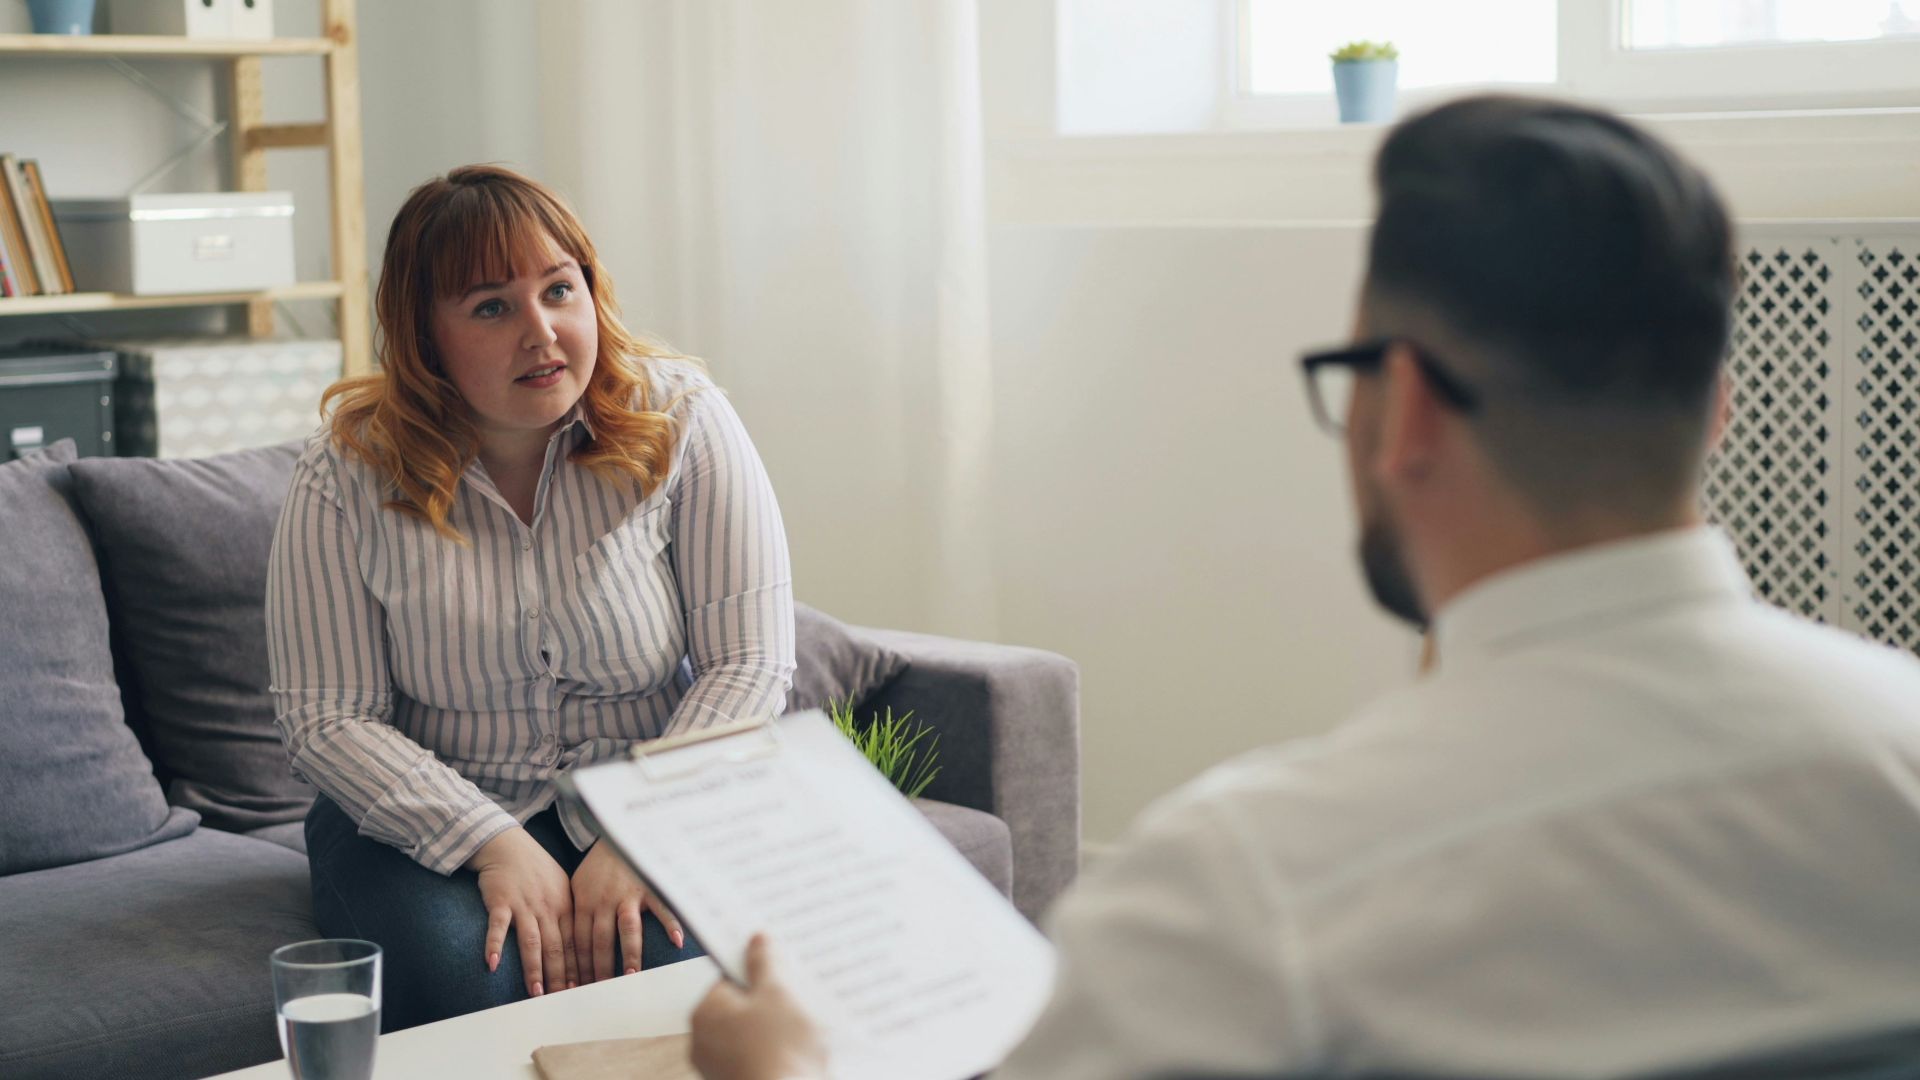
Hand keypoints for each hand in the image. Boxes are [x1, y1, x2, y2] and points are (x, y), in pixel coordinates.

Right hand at [465, 827, 577, 995]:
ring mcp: (524, 904)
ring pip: (532, 942)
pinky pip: (498, 926)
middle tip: (562, 1000)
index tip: (582, 990)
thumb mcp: (560, 888)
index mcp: (564, 905)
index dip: (578, 968)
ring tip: (536, 993)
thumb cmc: (535, 869)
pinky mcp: (500, 901)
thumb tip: (579, 945)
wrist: (508, 844)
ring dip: (534, 969)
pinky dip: (495, 945)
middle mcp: (547, 907)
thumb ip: (568, 915)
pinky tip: (493, 965)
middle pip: (557, 947)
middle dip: (561, 977)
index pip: (575, 942)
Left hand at [571, 839, 685, 981]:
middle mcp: (604, 900)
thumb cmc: (598, 866)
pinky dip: (670, 923)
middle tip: (600, 993)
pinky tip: (677, 941)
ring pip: (626, 929)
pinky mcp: (648, 886)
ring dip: (628, 953)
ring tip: (630, 975)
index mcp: (584, 903)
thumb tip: (569, 947)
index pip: (578, 942)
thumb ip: (578, 914)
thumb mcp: (579, 887)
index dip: (577, 967)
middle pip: (599, 941)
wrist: (617, 832)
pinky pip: (661, 907)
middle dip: (599, 969)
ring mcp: (628, 894)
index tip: (577, 989)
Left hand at [691, 935, 827, 1079]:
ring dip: (776, 1026)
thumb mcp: (778, 995)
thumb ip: (765, 964)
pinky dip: (777, 1051)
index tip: (779, 962)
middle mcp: (704, 1042)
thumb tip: (756, 940)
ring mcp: (721, 1068)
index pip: (727, 977)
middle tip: (798, 991)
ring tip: (806, 1023)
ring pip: (751, 1033)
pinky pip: (758, 1056)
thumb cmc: (779, 1051)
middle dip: (770, 998)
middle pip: (739, 1006)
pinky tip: (801, 1049)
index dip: (755, 967)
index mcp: (705, 1012)